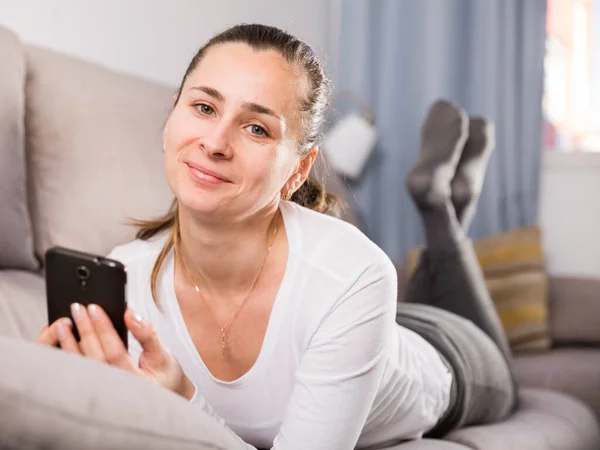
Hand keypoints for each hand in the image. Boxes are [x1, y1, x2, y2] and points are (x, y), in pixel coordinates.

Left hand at [36, 304, 195, 399]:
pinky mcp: (93, 390)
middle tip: (76, 308)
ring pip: (82, 368)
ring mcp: (102, 392)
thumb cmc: (164, 375)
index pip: (114, 351)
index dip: (103, 328)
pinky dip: (67, 357)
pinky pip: (77, 373)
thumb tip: (130, 314)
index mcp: (135, 382)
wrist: (162, 399)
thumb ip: (147, 334)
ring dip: (70, 344)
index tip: (93, 308)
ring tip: (62, 324)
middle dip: (84, 330)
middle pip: (94, 357)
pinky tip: (60, 342)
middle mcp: (115, 390)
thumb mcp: (163, 354)